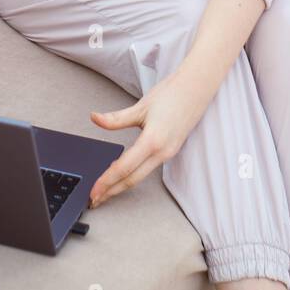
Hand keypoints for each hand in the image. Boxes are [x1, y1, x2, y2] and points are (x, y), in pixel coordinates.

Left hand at [87, 67, 210, 208]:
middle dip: (112, 191)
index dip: (106, 181)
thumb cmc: (171, 94)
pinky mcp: (170, 151)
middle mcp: (162, 152)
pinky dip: (133, 175)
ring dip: (121, 185)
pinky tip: (122, 174)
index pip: (124, 168)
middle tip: (95, 200)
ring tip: (105, 190)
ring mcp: (168, 153)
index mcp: (153, 141)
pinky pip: (148, 168)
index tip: (93, 191)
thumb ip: (116, 119)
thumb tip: (95, 119)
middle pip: (132, 179)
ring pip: (140, 176)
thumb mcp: (140, 106)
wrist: (196, 89)